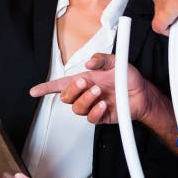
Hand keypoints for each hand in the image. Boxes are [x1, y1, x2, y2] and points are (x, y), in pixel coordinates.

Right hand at [29, 53, 151, 123]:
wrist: (142, 94)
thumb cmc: (128, 78)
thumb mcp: (116, 62)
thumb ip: (102, 59)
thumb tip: (89, 62)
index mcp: (85, 79)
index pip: (61, 84)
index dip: (46, 88)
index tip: (34, 91)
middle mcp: (86, 93)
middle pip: (66, 97)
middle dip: (72, 90)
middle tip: (84, 82)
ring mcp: (92, 106)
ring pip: (76, 108)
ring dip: (86, 99)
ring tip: (100, 92)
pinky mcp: (101, 116)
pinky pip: (91, 118)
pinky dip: (96, 111)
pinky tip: (104, 104)